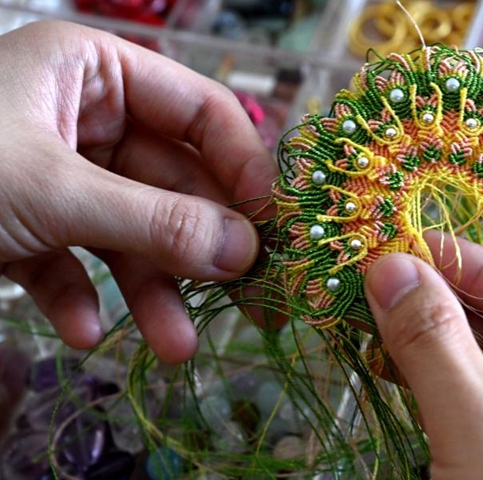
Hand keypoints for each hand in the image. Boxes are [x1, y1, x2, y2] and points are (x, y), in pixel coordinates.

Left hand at [0, 21, 274, 362]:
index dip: (244, 168)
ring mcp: (56, 169)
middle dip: (198, 248)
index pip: (202, 111)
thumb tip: (246, 253)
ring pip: (129, 228)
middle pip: (172, 181)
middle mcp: (84, 116)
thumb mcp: (54, 191)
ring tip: (172, 346)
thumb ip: (156, 222)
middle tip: (245, 300)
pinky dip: (82, 296)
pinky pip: (74, 256)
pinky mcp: (25, 219)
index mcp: (94, 72)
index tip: (273, 228)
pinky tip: (80, 330)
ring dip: (151, 290)